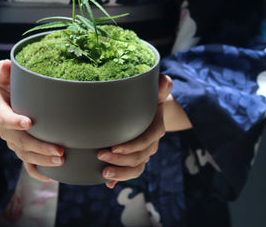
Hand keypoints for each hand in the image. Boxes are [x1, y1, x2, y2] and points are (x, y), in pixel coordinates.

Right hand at [0, 60, 63, 181]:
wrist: (6, 100)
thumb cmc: (8, 85)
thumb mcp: (3, 75)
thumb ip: (2, 70)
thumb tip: (6, 65)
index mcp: (1, 111)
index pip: (4, 118)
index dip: (15, 121)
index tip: (28, 122)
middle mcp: (7, 130)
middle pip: (19, 142)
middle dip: (38, 147)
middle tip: (58, 150)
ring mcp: (14, 142)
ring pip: (25, 156)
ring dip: (42, 160)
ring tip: (61, 160)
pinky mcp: (22, 150)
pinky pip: (28, 166)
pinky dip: (38, 172)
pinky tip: (52, 176)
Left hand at [97, 74, 172, 188]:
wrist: (152, 108)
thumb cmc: (150, 98)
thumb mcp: (156, 90)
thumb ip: (161, 86)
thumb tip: (165, 81)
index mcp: (155, 127)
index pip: (147, 140)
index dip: (132, 146)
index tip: (115, 147)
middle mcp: (151, 143)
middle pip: (140, 157)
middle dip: (121, 160)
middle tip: (100, 155)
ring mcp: (144, 153)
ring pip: (136, 168)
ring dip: (121, 173)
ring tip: (104, 173)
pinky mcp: (134, 158)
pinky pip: (130, 172)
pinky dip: (120, 180)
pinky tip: (108, 184)